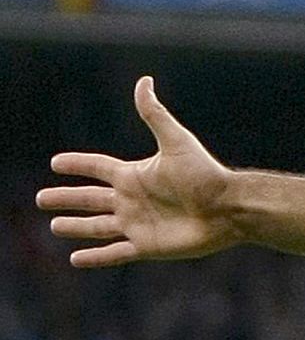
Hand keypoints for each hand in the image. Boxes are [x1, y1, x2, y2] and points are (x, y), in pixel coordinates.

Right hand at [37, 77, 239, 267]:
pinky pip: (113, 253)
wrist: (228, 208)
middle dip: (66, 198)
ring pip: (97, 227)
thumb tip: (144, 81)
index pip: (98, 168)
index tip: (56, 162)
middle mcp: (133, 199)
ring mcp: (138, 224)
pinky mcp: (146, 246)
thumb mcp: (176, 142)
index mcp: (136, 175)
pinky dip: (95, 257)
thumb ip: (155, 114)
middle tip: (41, 198)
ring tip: (54, 226)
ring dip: (75, 227)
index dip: (78, 164)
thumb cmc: (205, 174)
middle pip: (90, 199)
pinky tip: (76, 258)